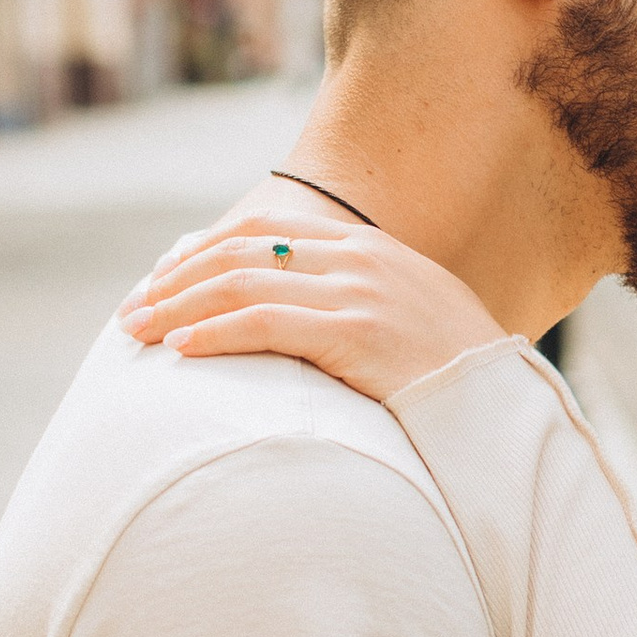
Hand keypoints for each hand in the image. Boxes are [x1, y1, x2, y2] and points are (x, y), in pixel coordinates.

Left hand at [117, 193, 507, 406]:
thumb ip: (355, 305)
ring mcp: (360, 293)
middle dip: (177, 280)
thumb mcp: (407, 320)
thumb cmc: (455, 376)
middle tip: (132, 311)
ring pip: (243, 285)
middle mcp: (361, 259)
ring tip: (137, 332)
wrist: (504, 405)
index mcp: (370, 247)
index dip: (204, 250)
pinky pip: (267, 326)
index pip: (265, 231)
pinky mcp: (357, 334)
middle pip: (242, 252)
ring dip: (179, 307)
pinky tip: (182, 349)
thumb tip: (294, 323)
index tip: (162, 277)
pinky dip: (216, 334)